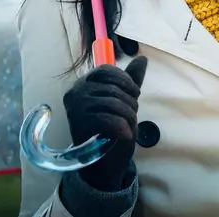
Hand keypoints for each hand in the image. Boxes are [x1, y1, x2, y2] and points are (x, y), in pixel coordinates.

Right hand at [63, 56, 147, 191]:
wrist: (103, 160)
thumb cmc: (112, 127)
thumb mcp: (123, 99)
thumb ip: (130, 79)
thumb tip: (142, 58)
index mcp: (84, 83)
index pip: (106, 70)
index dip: (126, 81)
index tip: (134, 94)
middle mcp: (75, 92)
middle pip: (113, 88)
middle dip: (130, 102)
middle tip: (131, 115)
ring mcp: (75, 109)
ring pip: (113, 103)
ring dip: (128, 116)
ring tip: (128, 126)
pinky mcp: (79, 126)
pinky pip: (109, 119)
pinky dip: (122, 128)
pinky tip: (125, 135)